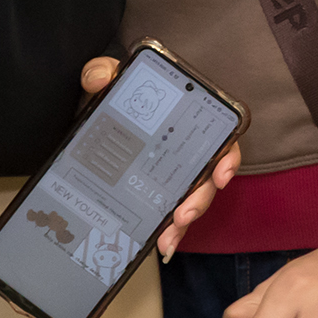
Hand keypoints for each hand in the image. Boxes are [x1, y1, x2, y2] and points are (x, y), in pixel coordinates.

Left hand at [79, 56, 237, 261]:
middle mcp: (185, 149)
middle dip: (200, 199)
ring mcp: (171, 174)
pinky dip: (169, 230)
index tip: (220, 173)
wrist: (91, 127)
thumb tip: (102, 76)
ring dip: (185, 219)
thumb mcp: (104, 86)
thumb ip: (101, 74)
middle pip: (207, 176)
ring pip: (191, 199)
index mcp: (182, 121)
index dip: (226, 156)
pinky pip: (170, 214)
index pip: (217, 137)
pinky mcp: (154, 194)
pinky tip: (162, 244)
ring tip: (170, 235)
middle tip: (184, 214)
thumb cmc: (111, 103)